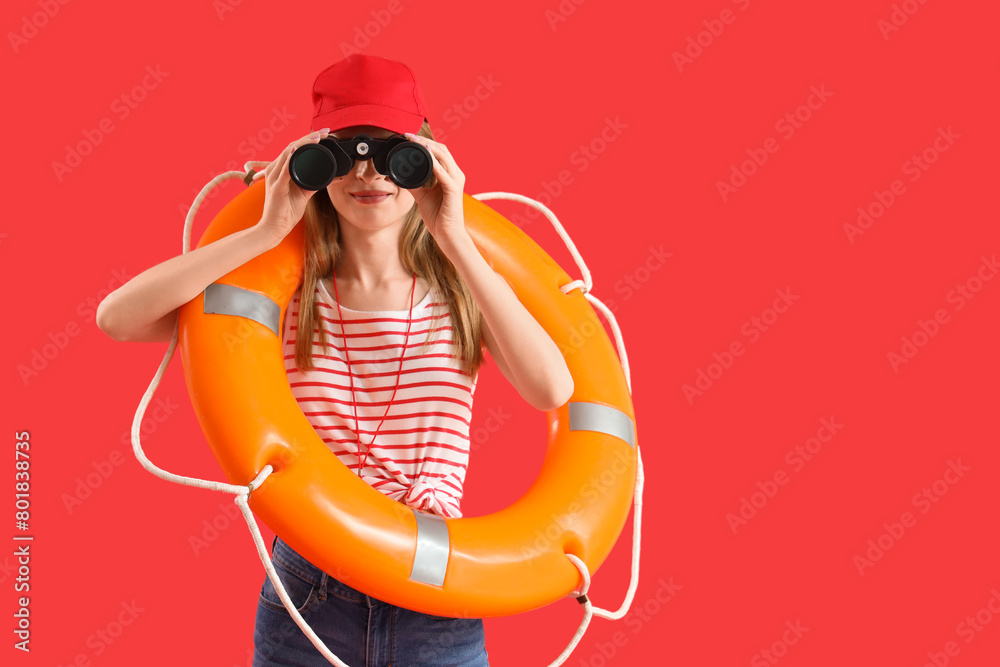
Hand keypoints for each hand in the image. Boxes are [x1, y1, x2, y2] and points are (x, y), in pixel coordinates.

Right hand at [252, 128, 330, 244]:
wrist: (275, 228)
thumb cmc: (286, 212)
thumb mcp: (303, 194)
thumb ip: (312, 184)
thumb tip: (326, 177)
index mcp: (281, 170)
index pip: (295, 149)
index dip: (309, 140)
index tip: (324, 134)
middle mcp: (276, 171)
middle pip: (292, 147)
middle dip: (309, 138)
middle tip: (324, 132)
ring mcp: (275, 178)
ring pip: (287, 154)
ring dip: (302, 144)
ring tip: (316, 138)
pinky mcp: (276, 187)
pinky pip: (283, 171)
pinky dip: (289, 160)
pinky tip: (296, 150)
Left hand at [402, 133, 467, 251]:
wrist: (447, 234)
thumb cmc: (438, 217)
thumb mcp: (422, 196)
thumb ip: (414, 184)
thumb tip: (401, 176)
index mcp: (450, 175)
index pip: (439, 152)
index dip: (425, 143)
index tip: (409, 138)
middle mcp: (455, 175)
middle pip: (442, 149)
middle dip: (425, 140)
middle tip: (408, 135)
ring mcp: (456, 181)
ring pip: (443, 156)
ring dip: (428, 147)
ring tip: (413, 141)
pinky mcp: (453, 190)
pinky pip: (443, 173)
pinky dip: (433, 163)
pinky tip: (424, 156)